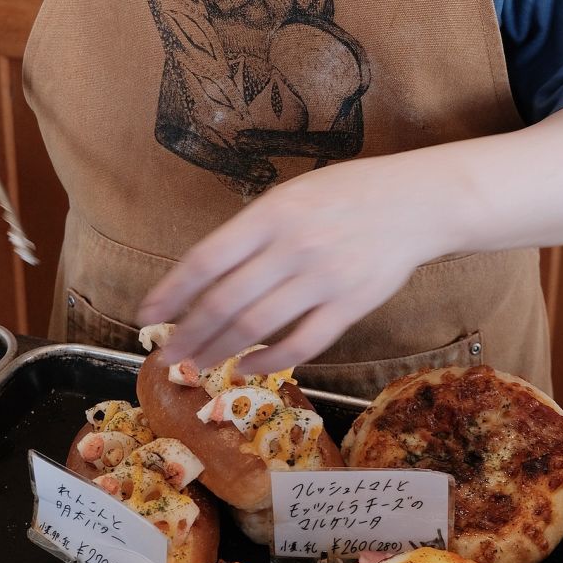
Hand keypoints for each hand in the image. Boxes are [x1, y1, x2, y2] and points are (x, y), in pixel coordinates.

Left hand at [140, 157, 431, 372]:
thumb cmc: (346, 195)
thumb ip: (252, 233)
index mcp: (272, 213)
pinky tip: (248, 367)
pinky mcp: (352, 305)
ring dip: (220, 350)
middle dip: (188, 333)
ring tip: (198, 364)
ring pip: (257, 326)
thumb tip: (204, 277)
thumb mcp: (291, 196)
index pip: (206, 259)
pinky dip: (269, 361)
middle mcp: (294, 246)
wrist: (417, 202)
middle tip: (167, 354)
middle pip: (225, 301)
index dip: (170, 292)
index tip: (146, 315)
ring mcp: (324, 278)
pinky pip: (302, 343)